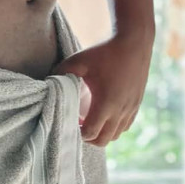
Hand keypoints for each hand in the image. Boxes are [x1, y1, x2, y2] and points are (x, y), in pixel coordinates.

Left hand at [51, 31, 153, 146]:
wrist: (134, 43)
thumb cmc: (105, 52)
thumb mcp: (78, 61)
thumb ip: (60, 73)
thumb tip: (47, 83)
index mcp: (105, 103)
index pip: (91, 133)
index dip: (78, 132)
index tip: (72, 121)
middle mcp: (120, 110)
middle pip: (103, 140)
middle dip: (89, 138)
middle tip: (79, 126)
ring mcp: (131, 108)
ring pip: (116, 135)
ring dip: (102, 133)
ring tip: (92, 121)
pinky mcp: (137, 104)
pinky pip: (126, 126)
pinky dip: (114, 127)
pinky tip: (106, 114)